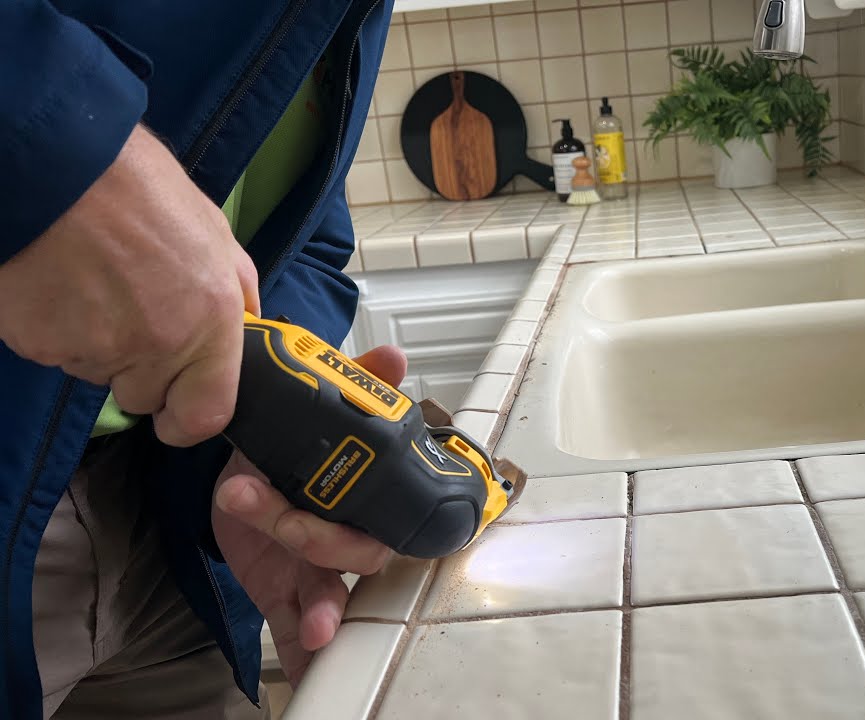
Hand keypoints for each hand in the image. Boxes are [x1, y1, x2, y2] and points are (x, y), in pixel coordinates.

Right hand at [0, 124, 259, 446]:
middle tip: (128, 310)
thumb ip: (233, 288)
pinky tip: (60, 282)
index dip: (191, 419)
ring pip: (98, 373)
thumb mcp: (213, 231)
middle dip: (139, 368)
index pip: (206, 415)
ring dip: (97, 344)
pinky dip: (56, 329)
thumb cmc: (134, 186)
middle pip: (145, 395)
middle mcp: (157, 343)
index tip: (180, 413)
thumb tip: (245, 323)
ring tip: (92, 281)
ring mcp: (93, 349)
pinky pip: (55, 353)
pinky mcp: (39, 343)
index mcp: (209, 320)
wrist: (51, 163)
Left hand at [212, 345, 407, 685]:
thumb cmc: (287, 453)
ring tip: (313, 625)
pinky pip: (294, 625)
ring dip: (323, 611)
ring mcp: (318, 570)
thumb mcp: (309, 413)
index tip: (366, 515)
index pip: (386, 512)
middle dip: (322, 540)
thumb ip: (354, 384)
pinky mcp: (285, 594)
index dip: (377, 516)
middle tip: (280, 516)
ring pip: (331, 595)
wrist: (240, 481)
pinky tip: (301, 667)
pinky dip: (299, 649)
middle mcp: (348, 536)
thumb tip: (393, 358)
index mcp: (362, 497)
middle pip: (359, 553)